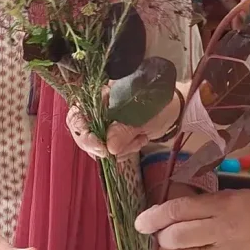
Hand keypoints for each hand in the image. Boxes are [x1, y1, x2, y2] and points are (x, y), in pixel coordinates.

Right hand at [66, 88, 180, 159]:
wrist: (172, 110)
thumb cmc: (157, 102)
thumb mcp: (143, 114)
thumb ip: (125, 129)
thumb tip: (109, 147)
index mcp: (97, 96)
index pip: (76, 117)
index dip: (84, 134)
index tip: (102, 148)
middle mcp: (94, 110)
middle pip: (82, 135)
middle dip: (102, 147)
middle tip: (121, 150)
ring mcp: (102, 125)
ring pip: (96, 147)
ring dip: (119, 149)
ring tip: (140, 137)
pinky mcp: (111, 137)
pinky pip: (109, 152)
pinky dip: (125, 152)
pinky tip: (140, 140)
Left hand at [135, 190, 249, 249]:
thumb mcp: (236, 198)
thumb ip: (205, 204)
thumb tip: (168, 212)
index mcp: (224, 206)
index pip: (179, 210)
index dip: (154, 217)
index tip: (140, 222)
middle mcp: (225, 231)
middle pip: (177, 237)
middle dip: (164, 237)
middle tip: (166, 236)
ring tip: (192, 248)